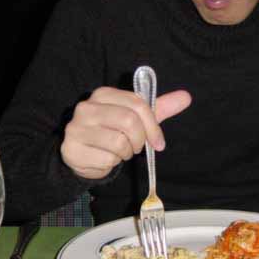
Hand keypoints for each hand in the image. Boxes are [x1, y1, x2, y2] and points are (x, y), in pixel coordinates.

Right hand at [61, 86, 191, 179]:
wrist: (83, 153)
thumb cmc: (112, 132)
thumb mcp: (136, 118)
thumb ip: (159, 108)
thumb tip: (186, 97)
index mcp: (103, 94)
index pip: (138, 104)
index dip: (153, 126)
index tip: (158, 142)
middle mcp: (87, 107)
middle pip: (129, 122)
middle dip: (139, 140)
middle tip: (135, 147)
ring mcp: (77, 128)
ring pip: (119, 143)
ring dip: (125, 153)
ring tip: (118, 151)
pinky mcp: (72, 148)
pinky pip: (106, 160)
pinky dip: (111, 164)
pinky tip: (104, 159)